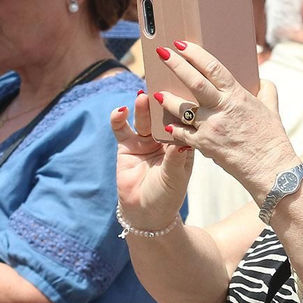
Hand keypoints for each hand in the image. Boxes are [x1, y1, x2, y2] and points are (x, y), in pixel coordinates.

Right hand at [110, 91, 192, 232]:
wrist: (145, 213)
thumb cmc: (166, 196)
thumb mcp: (175, 177)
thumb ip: (175, 158)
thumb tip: (180, 140)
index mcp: (182, 144)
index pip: (183, 122)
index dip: (182, 109)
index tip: (183, 94)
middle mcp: (164, 138)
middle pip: (162, 116)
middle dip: (161, 103)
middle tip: (159, 90)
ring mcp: (145, 140)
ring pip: (144, 119)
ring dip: (143, 108)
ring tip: (142, 97)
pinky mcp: (127, 145)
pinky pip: (121, 128)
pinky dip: (119, 118)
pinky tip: (120, 111)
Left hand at [156, 41, 298, 199]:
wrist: (270, 169)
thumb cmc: (271, 139)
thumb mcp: (272, 109)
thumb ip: (266, 90)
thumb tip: (260, 80)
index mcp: (237, 96)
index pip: (212, 68)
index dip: (194, 54)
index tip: (181, 44)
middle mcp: (221, 109)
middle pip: (193, 82)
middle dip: (175, 64)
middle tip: (161, 53)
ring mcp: (210, 127)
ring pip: (182, 108)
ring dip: (167, 99)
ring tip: (157, 93)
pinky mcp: (204, 146)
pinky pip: (183, 134)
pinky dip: (174, 128)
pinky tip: (167, 124)